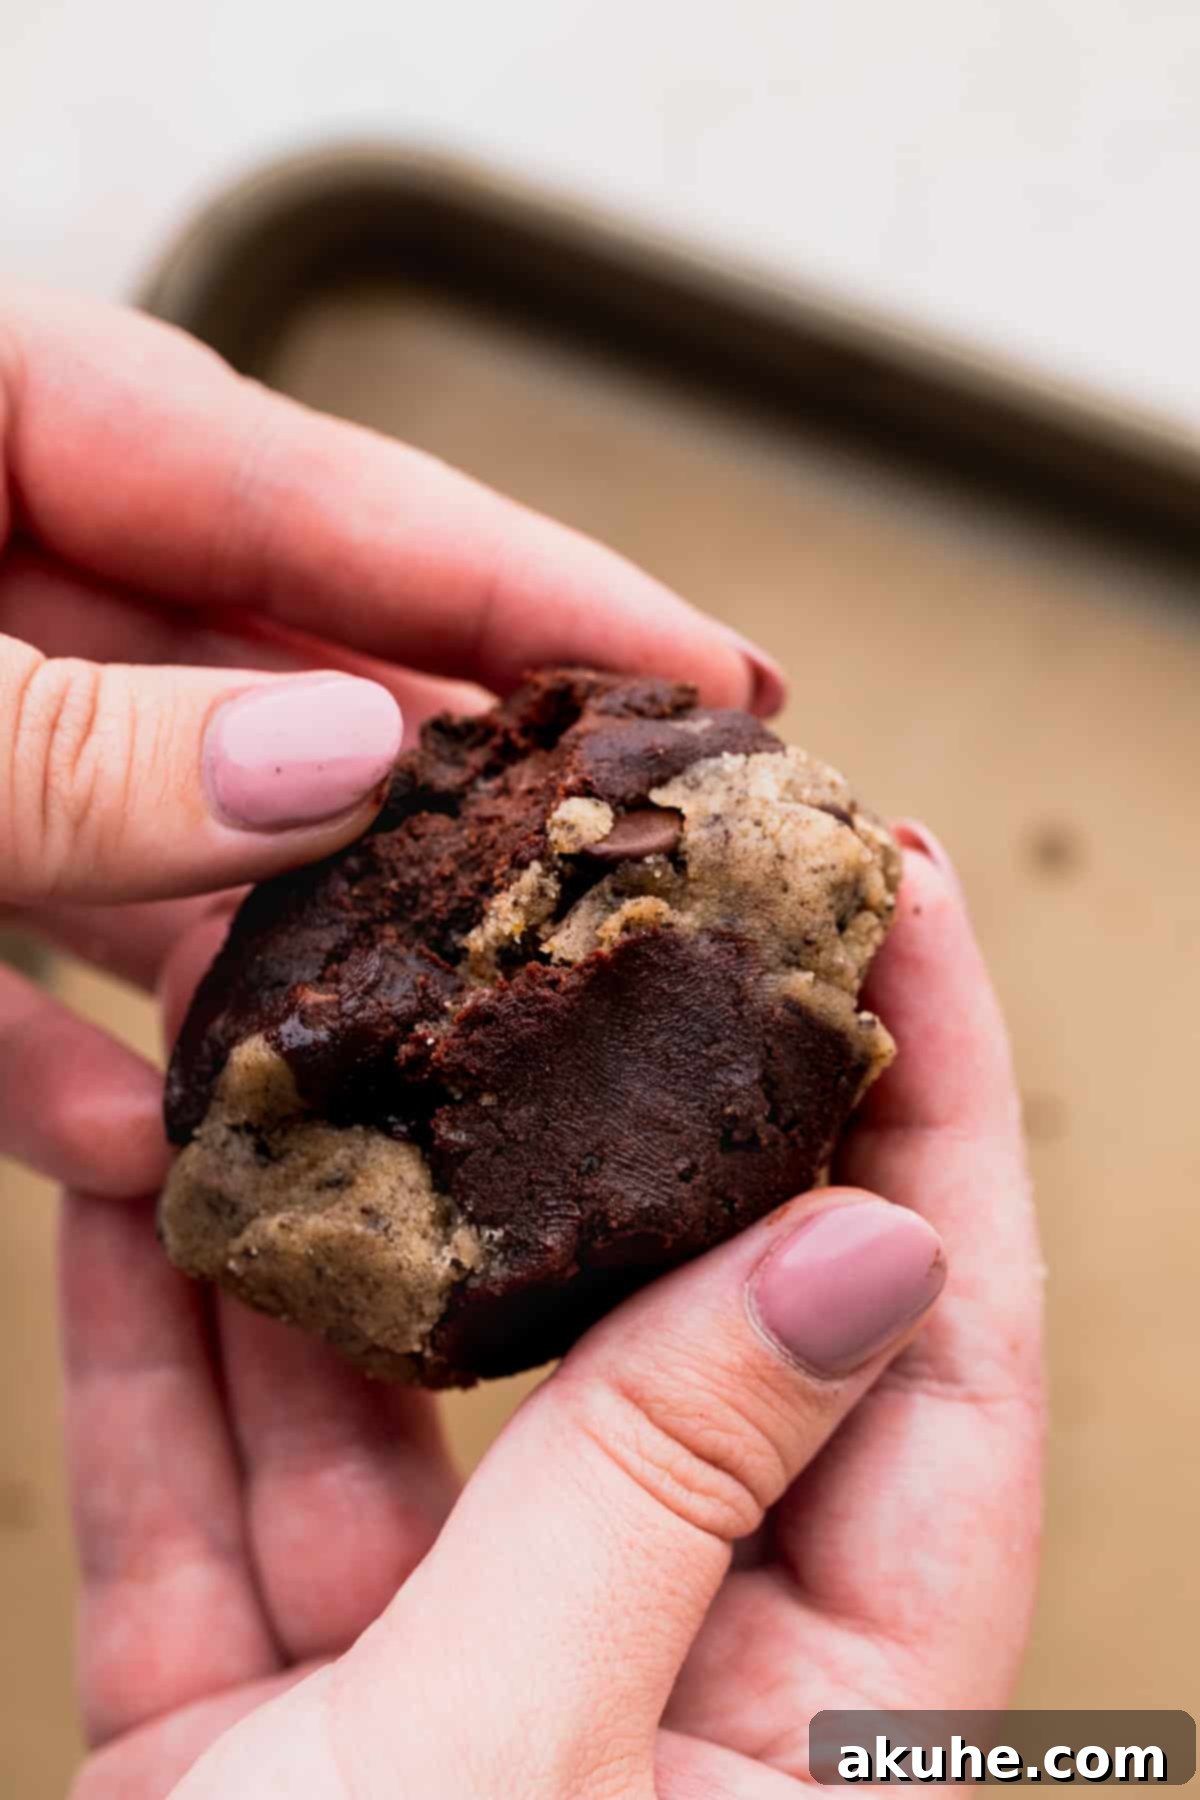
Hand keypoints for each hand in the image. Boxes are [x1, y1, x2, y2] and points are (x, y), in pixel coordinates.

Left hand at [0, 284, 779, 1203]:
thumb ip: (81, 740)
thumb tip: (336, 760)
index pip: (308, 482)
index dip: (521, 582)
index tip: (710, 669)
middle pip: (257, 663)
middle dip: (421, 786)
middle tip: (607, 866)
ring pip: (143, 825)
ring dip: (251, 954)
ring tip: (411, 1045)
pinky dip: (47, 1052)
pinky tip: (137, 1146)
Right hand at [65, 831, 1042, 1797]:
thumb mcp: (522, 1781)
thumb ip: (667, 1496)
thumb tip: (874, 1244)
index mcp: (825, 1742)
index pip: (930, 1350)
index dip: (932, 1101)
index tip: (908, 885)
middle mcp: (657, 1697)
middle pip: (654, 1336)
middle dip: (610, 1111)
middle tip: (596, 895)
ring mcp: (448, 1710)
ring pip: (407, 1408)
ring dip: (340, 1228)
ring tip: (319, 1004)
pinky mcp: (262, 1748)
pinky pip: (223, 1508)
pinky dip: (170, 1367)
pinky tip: (136, 1200)